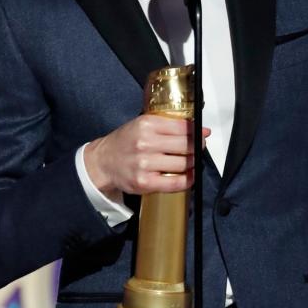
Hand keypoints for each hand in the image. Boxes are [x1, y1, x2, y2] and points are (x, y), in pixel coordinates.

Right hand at [84, 116, 210, 197]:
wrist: (103, 161)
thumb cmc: (125, 142)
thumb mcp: (142, 124)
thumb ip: (167, 125)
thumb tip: (198, 129)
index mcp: (147, 125)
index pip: (182, 127)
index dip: (197, 131)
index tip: (204, 134)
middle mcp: (146, 143)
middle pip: (186, 145)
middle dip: (197, 147)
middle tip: (199, 148)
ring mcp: (145, 164)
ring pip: (183, 164)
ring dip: (192, 163)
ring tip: (192, 161)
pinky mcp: (145, 182)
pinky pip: (175, 183)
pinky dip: (187, 180)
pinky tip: (190, 176)